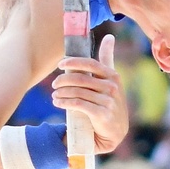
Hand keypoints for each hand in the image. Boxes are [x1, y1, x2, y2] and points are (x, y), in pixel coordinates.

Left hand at [50, 35, 126, 154]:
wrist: (115, 132)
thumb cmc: (110, 102)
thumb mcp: (111, 80)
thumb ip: (107, 58)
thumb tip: (109, 36)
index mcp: (113, 76)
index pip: (90, 64)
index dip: (73, 62)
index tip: (60, 64)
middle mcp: (112, 87)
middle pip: (81, 79)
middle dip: (64, 80)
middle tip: (54, 83)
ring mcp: (108, 101)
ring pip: (77, 92)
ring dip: (62, 93)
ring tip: (54, 95)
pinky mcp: (102, 115)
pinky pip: (78, 104)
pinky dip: (65, 102)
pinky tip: (58, 103)